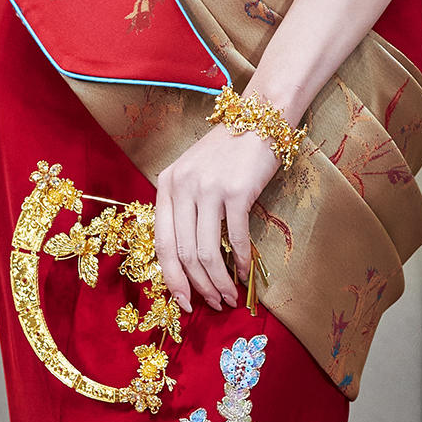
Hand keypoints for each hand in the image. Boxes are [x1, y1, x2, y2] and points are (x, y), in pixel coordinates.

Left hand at [154, 123, 278, 313]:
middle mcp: (182, 187)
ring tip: (230, 296)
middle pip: (183, 253)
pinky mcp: (237, 191)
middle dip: (198, 286)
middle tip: (213, 304)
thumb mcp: (194, 173)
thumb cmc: (228, 150)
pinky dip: (239, 262)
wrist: (259, 117)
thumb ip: (185, 207)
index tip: (184, 300)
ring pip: (206, 251)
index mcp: (167, 184)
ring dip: (218, 281)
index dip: (172, 278)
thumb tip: (189, 258)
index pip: (162, 243)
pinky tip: (244, 274)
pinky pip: (234, 238)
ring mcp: (208, 188)